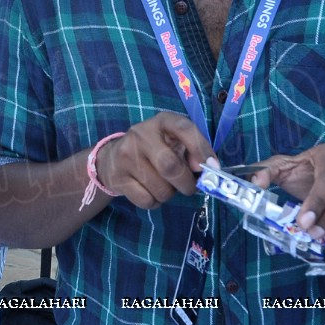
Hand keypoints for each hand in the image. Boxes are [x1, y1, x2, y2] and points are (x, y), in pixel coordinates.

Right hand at [97, 111, 215, 207]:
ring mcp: (126, 155)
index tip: (213, 167)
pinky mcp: (117, 176)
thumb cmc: (153, 151)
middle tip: (189, 188)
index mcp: (161, 121)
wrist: (112, 159)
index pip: (184, 128)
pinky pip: (146, 200)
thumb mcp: (173, 143)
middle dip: (186, 183)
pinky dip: (154, 202)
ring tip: (163, 185)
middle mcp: (141, 134)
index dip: (201, 149)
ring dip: (169, 194)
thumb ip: (192, 152)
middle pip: (171, 166)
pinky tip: (149, 191)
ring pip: (160, 188)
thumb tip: (209, 168)